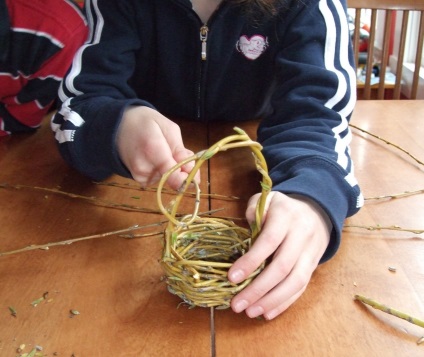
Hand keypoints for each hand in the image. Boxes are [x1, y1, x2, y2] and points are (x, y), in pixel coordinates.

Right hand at [116, 106, 197, 188]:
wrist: (118, 127)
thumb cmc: (146, 123)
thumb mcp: (169, 128)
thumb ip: (180, 150)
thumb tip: (191, 170)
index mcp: (152, 149)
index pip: (172, 175)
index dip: (187, 179)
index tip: (194, 175)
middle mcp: (143, 167)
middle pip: (173, 178)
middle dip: (182, 169)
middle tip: (176, 152)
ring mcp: (139, 175)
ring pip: (168, 179)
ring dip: (172, 168)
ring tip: (161, 151)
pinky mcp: (139, 180)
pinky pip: (160, 180)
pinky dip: (163, 172)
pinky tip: (155, 159)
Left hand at [228, 192, 331, 319]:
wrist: (316, 211)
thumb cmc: (282, 208)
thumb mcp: (267, 199)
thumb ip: (254, 209)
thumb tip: (247, 227)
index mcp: (287, 216)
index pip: (269, 241)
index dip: (251, 261)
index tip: (232, 278)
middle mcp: (302, 235)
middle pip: (282, 267)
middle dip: (258, 289)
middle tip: (237, 304)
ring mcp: (311, 253)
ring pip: (295, 281)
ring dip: (272, 300)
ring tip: (250, 312)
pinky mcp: (314, 266)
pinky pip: (302, 288)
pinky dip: (284, 302)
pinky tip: (267, 312)